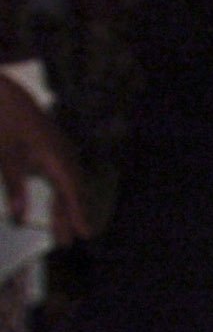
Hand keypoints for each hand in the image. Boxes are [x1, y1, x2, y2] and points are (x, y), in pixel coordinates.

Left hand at [0, 74, 84, 242]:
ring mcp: (60, 148)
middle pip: (72, 190)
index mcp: (58, 158)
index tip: (84, 233)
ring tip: (61, 224)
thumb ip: (15, 185)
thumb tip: (20, 215)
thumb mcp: (6, 154)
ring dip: (64, 203)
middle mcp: (64, 154)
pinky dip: (60, 190)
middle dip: (69, 215)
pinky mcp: (53, 144)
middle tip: (66, 239)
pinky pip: (63, 173)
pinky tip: (56, 197)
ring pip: (68, 182)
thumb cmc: (6, 119)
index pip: (72, 192)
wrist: (4, 91)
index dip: (78, 214)